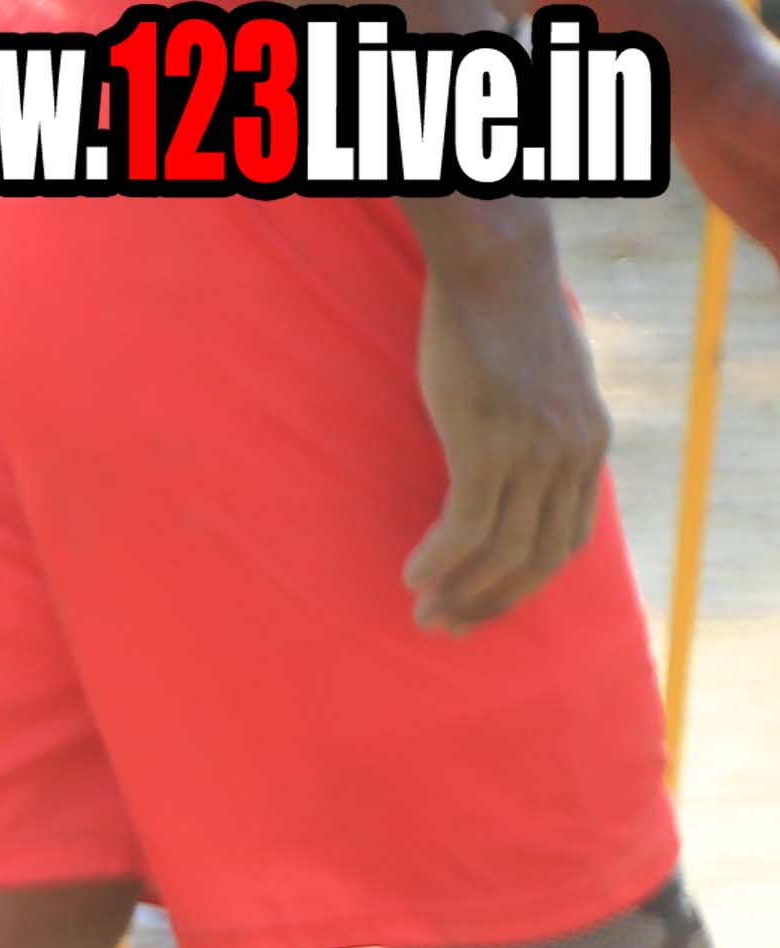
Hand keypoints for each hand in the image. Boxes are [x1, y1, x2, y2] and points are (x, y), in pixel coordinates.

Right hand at [405, 205, 608, 635]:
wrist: (496, 268)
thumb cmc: (506, 315)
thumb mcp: (546, 380)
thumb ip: (541, 426)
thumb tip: (510, 461)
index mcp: (591, 441)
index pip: (568, 539)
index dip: (524, 584)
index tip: (483, 605)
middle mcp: (574, 452)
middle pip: (539, 556)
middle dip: (490, 600)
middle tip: (444, 623)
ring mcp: (535, 450)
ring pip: (502, 550)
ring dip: (459, 589)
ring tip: (422, 608)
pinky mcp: (490, 444)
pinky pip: (467, 526)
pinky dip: (439, 558)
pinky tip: (413, 571)